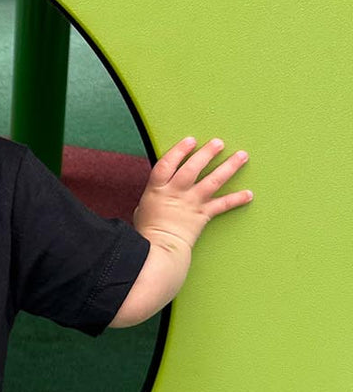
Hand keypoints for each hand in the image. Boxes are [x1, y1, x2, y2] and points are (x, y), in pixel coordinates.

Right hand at [133, 136, 252, 249]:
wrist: (158, 251)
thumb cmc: (147, 232)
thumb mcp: (143, 208)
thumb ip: (155, 196)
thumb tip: (159, 192)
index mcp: (158, 189)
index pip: (168, 163)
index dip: (179, 150)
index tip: (190, 140)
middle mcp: (176, 192)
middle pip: (193, 168)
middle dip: (207, 153)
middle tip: (219, 143)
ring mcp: (191, 203)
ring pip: (212, 181)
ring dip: (228, 167)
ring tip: (241, 156)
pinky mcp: (202, 215)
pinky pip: (222, 205)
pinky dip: (236, 199)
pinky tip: (248, 194)